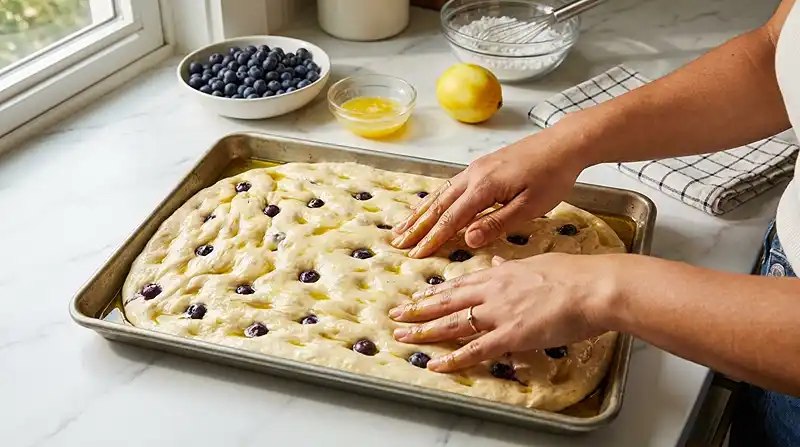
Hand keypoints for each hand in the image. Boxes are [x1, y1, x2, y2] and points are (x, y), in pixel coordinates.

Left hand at [388, 254, 617, 371]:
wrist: (593, 287)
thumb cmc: (575, 275)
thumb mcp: (538, 263)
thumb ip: (515, 269)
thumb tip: (501, 266)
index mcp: (501, 274)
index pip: (460, 284)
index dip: (436, 293)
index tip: (419, 297)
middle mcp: (493, 292)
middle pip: (447, 302)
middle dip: (418, 310)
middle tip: (396, 316)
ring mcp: (499, 313)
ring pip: (452, 324)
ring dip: (424, 331)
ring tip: (402, 337)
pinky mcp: (510, 335)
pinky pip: (475, 350)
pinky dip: (453, 359)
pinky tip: (435, 364)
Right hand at [391, 127, 587, 257]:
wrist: (564, 144)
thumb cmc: (552, 176)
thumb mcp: (530, 206)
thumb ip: (497, 223)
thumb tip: (467, 239)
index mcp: (484, 188)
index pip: (451, 219)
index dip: (432, 239)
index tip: (415, 254)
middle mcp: (473, 175)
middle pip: (439, 205)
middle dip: (417, 226)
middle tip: (398, 243)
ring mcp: (475, 168)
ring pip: (441, 193)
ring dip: (421, 212)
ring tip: (403, 226)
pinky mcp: (481, 165)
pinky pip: (450, 185)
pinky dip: (434, 198)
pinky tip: (429, 205)